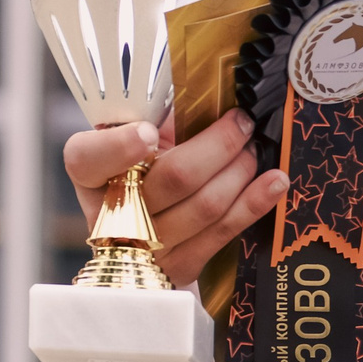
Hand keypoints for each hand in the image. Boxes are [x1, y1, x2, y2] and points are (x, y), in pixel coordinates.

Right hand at [64, 109, 287, 291]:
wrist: (147, 226)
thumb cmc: (149, 166)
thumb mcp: (144, 135)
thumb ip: (162, 116)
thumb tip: (212, 94)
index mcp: (91, 174)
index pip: (88, 159)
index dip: (117, 147)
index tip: (148, 131)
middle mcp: (111, 214)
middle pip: (173, 178)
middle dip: (219, 145)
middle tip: (242, 123)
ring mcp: (145, 248)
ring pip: (206, 205)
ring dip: (240, 170)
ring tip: (255, 148)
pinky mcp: (178, 267)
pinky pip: (223, 232)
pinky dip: (255, 202)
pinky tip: (274, 181)